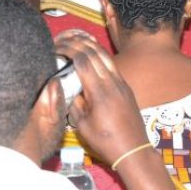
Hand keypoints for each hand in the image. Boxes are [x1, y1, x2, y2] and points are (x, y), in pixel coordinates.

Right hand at [53, 31, 148, 164]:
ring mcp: (121, 83)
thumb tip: (68, 88)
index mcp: (99, 91)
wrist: (133, 150)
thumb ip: (74, 103)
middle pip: (94, 53)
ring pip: (105, 56)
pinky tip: (92, 54)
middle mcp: (112, 82)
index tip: (56, 46)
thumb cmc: (105, 141)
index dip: (69, 49)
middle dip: (77, 42)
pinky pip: (112, 64)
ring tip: (76, 39)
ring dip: (90, 45)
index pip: (83, 61)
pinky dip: (100, 55)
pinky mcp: (126, 86)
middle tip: (63, 39)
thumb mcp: (82, 126)